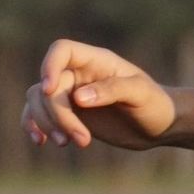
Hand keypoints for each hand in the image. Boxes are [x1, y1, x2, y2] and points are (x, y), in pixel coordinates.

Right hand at [20, 39, 176, 151]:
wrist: (158, 126)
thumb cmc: (155, 104)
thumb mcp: (141, 95)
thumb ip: (112, 90)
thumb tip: (78, 98)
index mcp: (97, 61)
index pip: (62, 50)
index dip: (49, 65)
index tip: (48, 89)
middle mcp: (79, 74)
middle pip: (49, 86)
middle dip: (59, 115)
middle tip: (82, 140)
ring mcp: (70, 94)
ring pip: (38, 101)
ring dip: (47, 124)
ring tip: (67, 144)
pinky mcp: (67, 114)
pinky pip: (37, 115)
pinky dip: (34, 126)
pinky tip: (41, 142)